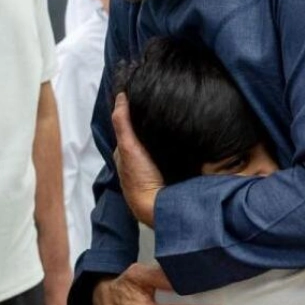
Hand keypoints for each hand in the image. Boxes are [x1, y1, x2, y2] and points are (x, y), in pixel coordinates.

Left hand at [112, 93, 165, 226]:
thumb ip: (123, 123)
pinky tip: (183, 142)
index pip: (128, 128)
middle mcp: (135, 162)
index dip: (134, 114)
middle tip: (167, 108)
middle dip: (151, 125)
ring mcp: (150, 170)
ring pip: (156, 147)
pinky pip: (169, 157)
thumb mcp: (128, 147)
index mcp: (124, 154)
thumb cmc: (140, 179)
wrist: (158, 208)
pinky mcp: (165, 176)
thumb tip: (121, 96)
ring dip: (164, 137)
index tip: (146, 98)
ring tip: (178, 120)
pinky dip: (173, 148)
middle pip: (143, 138)